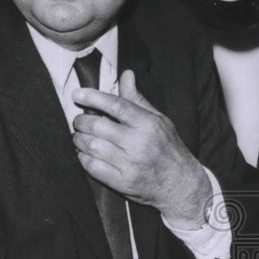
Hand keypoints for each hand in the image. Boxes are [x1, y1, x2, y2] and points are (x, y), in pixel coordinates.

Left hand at [72, 70, 211, 227]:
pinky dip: (83, 158)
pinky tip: (86, 154)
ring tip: (81, 136)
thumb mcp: (159, 120)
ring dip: (79, 139)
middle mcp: (139, 143)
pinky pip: (92, 167)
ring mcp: (130, 164)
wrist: (181, 184)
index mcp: (149, 124)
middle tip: (79, 120)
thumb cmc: (169, 148)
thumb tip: (126, 75)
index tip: (78, 94)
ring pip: (91, 146)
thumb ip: (138, 99)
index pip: (116, 105)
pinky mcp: (122, 182)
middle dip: (81, 121)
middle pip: (98, 126)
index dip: (93, 98)